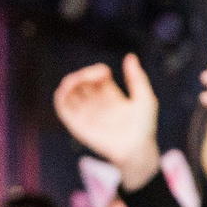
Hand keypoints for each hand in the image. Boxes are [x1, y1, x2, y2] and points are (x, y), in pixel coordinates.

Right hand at [53, 55, 160, 186]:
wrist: (136, 150)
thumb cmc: (144, 128)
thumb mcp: (145, 99)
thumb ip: (137, 78)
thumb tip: (129, 56)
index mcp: (111, 97)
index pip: (97, 77)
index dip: (97, 71)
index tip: (105, 73)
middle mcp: (97, 104)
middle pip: (82, 83)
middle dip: (84, 75)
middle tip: (94, 75)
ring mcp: (87, 114)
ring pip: (70, 92)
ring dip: (70, 81)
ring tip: (79, 78)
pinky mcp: (78, 125)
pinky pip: (63, 107)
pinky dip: (61, 94)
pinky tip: (68, 86)